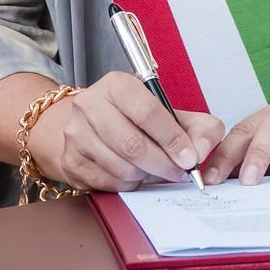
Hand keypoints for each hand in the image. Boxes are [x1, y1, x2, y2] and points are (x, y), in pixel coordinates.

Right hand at [29, 71, 223, 191]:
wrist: (90, 127)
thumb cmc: (136, 120)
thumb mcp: (171, 114)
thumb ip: (199, 128)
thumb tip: (200, 152)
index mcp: (117, 84)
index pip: (147, 111)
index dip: (172, 138)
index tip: (189, 158)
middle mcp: (89, 104)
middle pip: (132, 144)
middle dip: (162, 164)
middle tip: (178, 172)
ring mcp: (75, 134)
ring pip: (121, 167)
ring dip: (145, 175)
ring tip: (153, 170)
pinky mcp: (70, 161)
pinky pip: (108, 183)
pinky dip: (128, 184)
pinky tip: (133, 174)